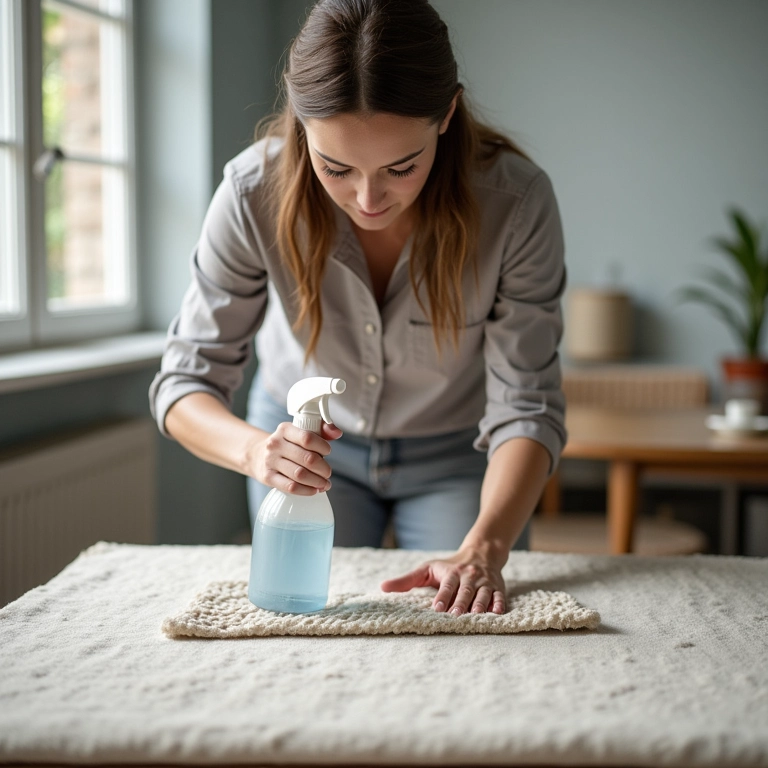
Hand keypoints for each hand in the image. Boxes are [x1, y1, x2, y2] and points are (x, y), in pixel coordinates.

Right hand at [251, 421, 341, 495]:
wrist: (258, 455)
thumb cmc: (286, 444)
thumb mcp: (299, 433)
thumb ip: (321, 431)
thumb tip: (337, 433)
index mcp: (284, 429)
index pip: (307, 438)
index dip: (322, 447)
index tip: (328, 452)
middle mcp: (275, 444)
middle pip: (307, 458)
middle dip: (323, 468)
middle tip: (328, 472)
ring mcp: (270, 461)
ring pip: (300, 474)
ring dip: (317, 481)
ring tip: (325, 484)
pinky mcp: (268, 477)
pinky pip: (290, 487)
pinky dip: (306, 490)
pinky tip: (314, 490)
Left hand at [380, 548, 506, 614]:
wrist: (482, 552)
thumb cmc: (449, 565)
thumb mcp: (427, 569)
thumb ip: (407, 580)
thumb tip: (382, 587)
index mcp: (452, 572)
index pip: (446, 585)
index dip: (442, 596)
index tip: (437, 608)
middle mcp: (469, 576)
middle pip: (465, 590)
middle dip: (460, 603)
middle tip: (455, 616)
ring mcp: (484, 582)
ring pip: (482, 593)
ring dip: (479, 604)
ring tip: (475, 616)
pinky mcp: (497, 587)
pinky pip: (499, 596)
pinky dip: (499, 604)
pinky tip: (497, 613)